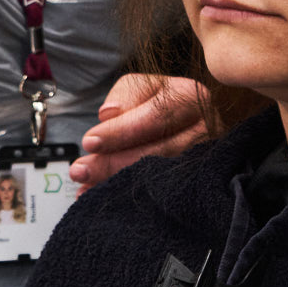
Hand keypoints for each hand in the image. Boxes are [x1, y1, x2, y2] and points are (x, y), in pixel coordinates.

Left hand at [69, 74, 209, 191]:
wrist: (186, 124)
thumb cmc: (160, 103)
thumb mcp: (142, 88)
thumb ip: (126, 95)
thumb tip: (109, 114)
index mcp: (192, 97)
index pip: (156, 115)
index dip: (122, 131)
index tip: (90, 142)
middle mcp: (207, 128)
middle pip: (159, 150)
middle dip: (115, 162)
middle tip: (80, 170)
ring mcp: (205, 159)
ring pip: (161, 176)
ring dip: (120, 183)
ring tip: (87, 188)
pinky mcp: (198, 183)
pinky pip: (164, 194)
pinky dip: (131, 198)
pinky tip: (106, 199)